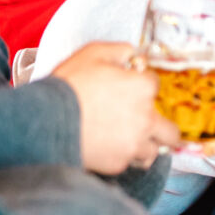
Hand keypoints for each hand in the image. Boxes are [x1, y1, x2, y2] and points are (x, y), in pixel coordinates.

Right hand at [52, 42, 177, 174]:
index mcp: (143, 88)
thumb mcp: (92, 54)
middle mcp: (146, 117)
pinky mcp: (119, 163)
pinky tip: (109, 149)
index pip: (155, 86)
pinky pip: (130, 163)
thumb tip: (133, 55)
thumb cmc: (67, 87)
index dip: (140, 86)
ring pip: (153, 150)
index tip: (128, 90)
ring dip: (144, 145)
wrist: (43, 120)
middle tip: (146, 127)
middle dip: (161, 128)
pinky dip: (123, 158)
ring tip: (126, 141)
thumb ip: (120, 51)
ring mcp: (134, 143)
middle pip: (170, 131)